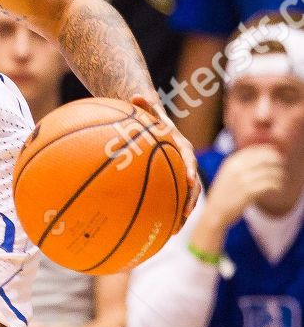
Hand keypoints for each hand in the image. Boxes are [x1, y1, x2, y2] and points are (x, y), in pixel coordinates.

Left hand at [131, 95, 200, 219]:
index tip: (190, 181)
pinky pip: (171, 198)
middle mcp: (184, 162)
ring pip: (184, 195)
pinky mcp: (171, 181)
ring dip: (180, 212)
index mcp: (181, 147)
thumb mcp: (148, 109)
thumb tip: (136, 95)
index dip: (190, 171)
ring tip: (174, 231)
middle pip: (191, 183)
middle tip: (185, 214)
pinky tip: (158, 230)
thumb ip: (145, 104)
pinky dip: (167, 212)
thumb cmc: (150, 117)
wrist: (156, 124)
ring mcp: (179, 173)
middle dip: (189, 199)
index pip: (188, 160)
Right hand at [204, 144, 286, 229]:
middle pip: (266, 158)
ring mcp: (242, 180)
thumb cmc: (225, 194)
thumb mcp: (229, 173)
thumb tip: (266, 154)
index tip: (277, 159)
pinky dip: (277, 187)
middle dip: (278, 163)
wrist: (214, 212)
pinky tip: (277, 190)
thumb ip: (243, 163)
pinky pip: (270, 185)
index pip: (257, 150)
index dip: (270, 153)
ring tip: (281, 182)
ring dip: (280, 177)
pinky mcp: (248, 193)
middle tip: (281, 170)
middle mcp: (237, 168)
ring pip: (271, 172)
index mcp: (232, 161)